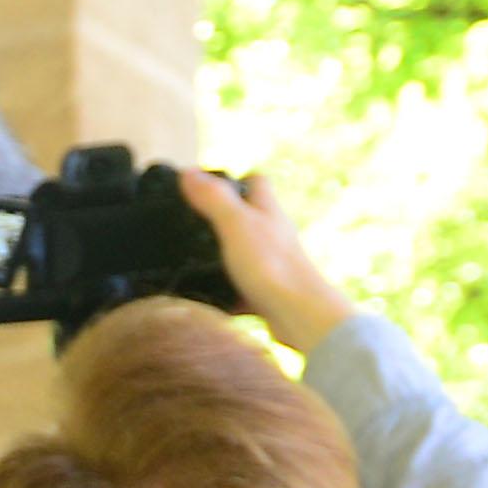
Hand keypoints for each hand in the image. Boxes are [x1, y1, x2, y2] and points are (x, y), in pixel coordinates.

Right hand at [169, 167, 356, 357]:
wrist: (299, 314)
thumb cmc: (272, 265)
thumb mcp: (236, 224)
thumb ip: (213, 199)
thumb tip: (188, 173)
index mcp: (267, 211)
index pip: (256, 182)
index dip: (237, 179)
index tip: (212, 186)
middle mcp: (274, 235)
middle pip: (251, 218)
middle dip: (225, 220)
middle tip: (195, 226)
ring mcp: (272, 264)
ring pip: (246, 254)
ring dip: (224, 257)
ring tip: (194, 262)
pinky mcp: (268, 293)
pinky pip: (243, 289)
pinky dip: (227, 293)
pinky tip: (209, 300)